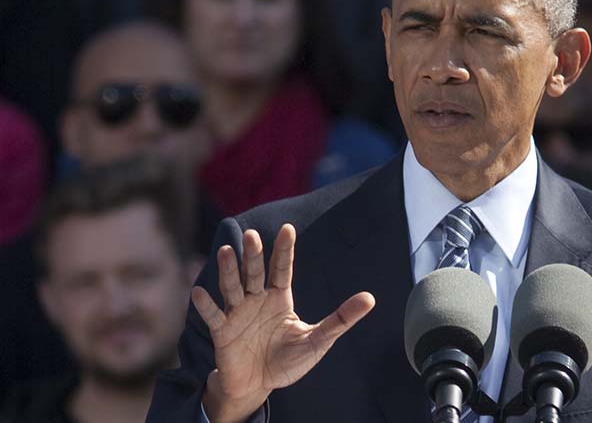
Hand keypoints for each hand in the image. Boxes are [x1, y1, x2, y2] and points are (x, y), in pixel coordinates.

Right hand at [192, 224, 374, 420]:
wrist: (259, 384)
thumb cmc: (288, 360)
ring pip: (232, 288)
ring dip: (228, 271)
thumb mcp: (318, 340)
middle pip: (255, 273)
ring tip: (226, 252)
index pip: (282, 269)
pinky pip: (214, 316)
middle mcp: (256, 300)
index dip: (284, 250)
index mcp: (279, 298)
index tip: (288, 228)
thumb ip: (341, 319)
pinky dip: (207, 305)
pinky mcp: (222, 332)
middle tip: (252, 235)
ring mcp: (238, 314)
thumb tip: (370, 299)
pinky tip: (199, 292)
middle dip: (253, 255)